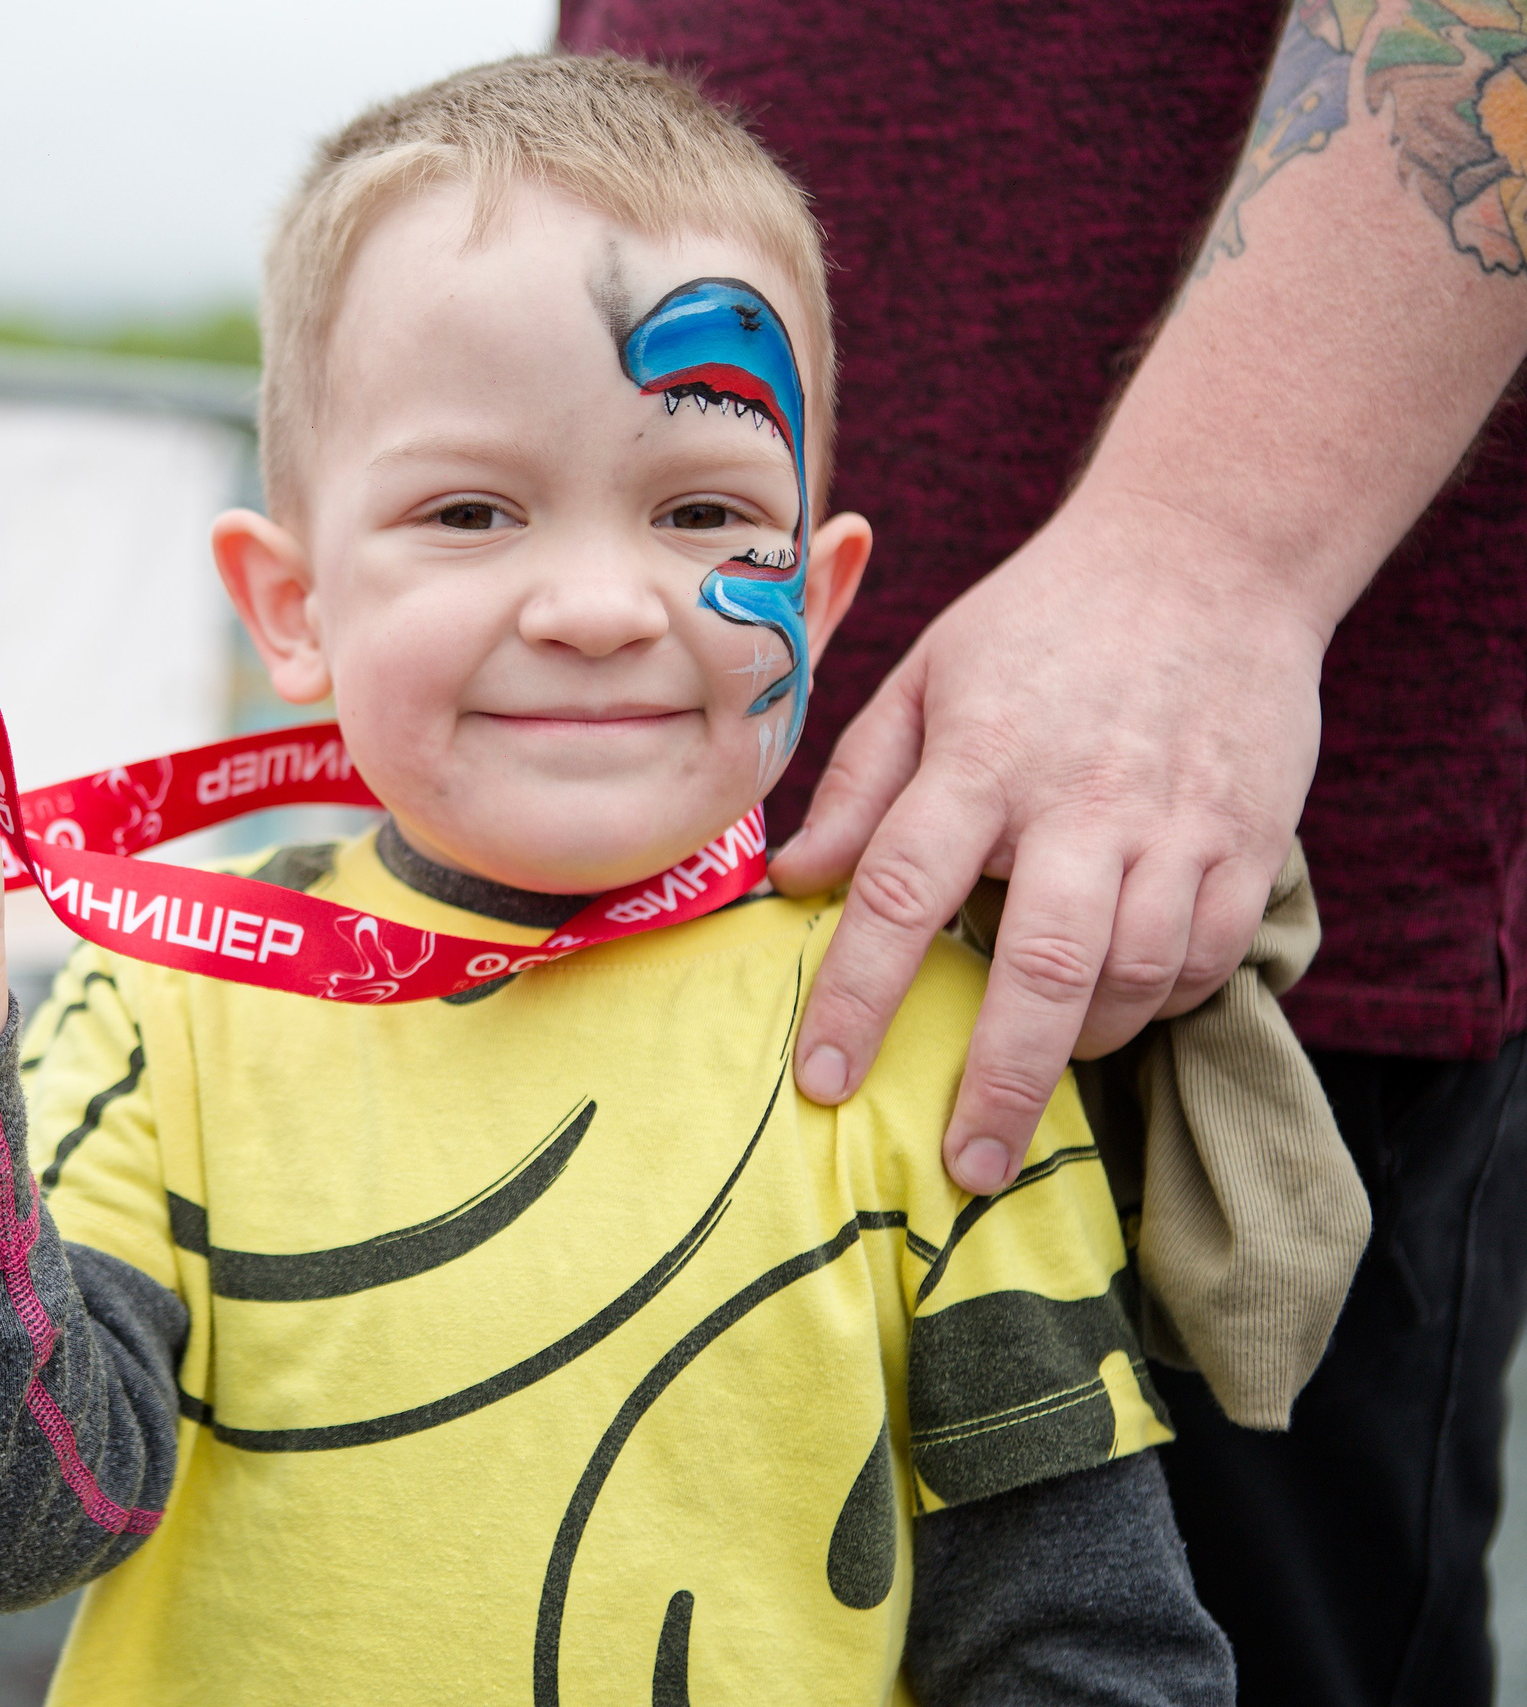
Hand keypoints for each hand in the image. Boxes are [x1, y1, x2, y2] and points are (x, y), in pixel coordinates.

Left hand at [769, 496, 1323, 1193]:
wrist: (1209, 554)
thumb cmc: (1041, 622)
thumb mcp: (926, 676)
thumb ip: (859, 784)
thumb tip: (790, 880)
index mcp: (980, 758)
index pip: (899, 893)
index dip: (855, 996)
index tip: (823, 1079)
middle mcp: (1081, 799)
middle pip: (1036, 966)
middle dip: (998, 1083)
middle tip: (964, 1165)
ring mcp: (1176, 823)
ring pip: (1132, 977)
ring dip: (1079, 1048)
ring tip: (1035, 1076)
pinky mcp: (1249, 839)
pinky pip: (1206, 959)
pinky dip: (1162, 1003)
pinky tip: (1119, 1009)